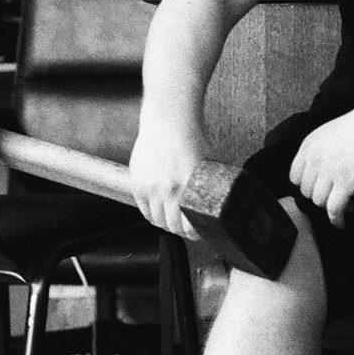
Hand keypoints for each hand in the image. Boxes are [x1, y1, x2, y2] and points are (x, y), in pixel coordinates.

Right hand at [129, 120, 202, 239]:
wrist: (168, 121)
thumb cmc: (190, 139)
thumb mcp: (206, 165)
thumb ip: (207, 187)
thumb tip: (216, 205)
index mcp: (189, 188)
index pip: (189, 227)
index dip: (194, 233)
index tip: (197, 231)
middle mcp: (168, 190)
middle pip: (171, 226)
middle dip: (180, 230)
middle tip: (185, 226)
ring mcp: (150, 187)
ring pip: (156, 220)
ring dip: (165, 222)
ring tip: (172, 217)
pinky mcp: (137, 183)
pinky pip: (144, 209)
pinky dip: (151, 213)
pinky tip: (159, 209)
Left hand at [289, 96, 353, 227]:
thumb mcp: (330, 133)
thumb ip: (319, 151)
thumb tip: (319, 173)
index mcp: (309, 145)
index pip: (294, 176)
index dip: (306, 185)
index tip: (318, 188)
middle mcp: (315, 159)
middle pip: (306, 191)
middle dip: (320, 196)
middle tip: (336, 196)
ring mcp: (329, 172)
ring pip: (319, 202)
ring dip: (331, 207)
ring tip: (346, 205)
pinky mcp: (346, 183)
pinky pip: (334, 209)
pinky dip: (337, 219)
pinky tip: (343, 221)